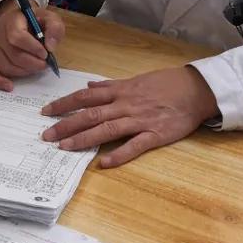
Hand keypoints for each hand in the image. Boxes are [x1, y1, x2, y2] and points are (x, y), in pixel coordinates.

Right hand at [0, 0, 65, 91]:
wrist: (19, 20)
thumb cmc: (35, 21)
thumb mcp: (49, 18)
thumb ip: (54, 28)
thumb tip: (50, 47)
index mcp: (12, 20)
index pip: (17, 36)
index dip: (32, 48)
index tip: (45, 54)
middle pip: (12, 54)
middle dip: (32, 63)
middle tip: (45, 64)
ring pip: (5, 66)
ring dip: (23, 71)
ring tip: (36, 68)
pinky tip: (10, 86)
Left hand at [40, 66, 218, 167]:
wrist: (196, 89)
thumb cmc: (166, 83)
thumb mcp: (136, 79)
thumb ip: (111, 85)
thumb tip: (90, 86)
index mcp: (121, 91)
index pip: (85, 97)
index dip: (64, 104)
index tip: (46, 112)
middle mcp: (126, 104)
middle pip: (90, 114)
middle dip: (66, 124)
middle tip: (47, 135)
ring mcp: (140, 119)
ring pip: (107, 128)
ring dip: (84, 138)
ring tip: (65, 148)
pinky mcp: (155, 134)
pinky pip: (134, 145)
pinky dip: (119, 154)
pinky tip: (104, 163)